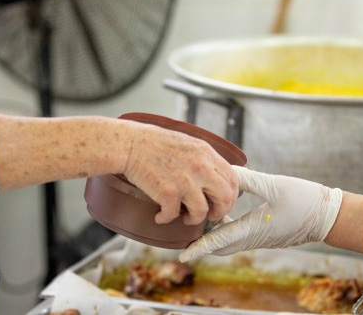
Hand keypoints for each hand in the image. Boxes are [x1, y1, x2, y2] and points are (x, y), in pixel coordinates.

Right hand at [123, 123, 237, 224]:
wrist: (130, 144)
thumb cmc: (154, 143)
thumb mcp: (187, 143)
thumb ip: (203, 159)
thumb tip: (214, 178)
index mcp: (206, 153)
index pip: (232, 179)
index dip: (231, 195)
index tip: (222, 202)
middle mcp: (200, 167)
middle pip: (225, 197)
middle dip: (219, 211)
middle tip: (210, 215)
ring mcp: (184, 181)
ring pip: (201, 212)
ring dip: (194, 219)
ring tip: (184, 217)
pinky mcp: (167, 193)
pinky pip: (173, 215)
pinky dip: (166, 219)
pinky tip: (160, 216)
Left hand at [179, 166, 342, 261]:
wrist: (330, 216)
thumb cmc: (305, 201)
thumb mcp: (274, 185)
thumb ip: (247, 180)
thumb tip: (225, 172)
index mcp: (253, 229)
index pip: (218, 241)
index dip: (198, 247)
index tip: (181, 255)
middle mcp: (254, 238)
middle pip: (220, 246)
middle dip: (201, 242)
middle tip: (184, 231)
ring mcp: (261, 238)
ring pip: (229, 242)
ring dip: (213, 235)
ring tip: (200, 219)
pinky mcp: (267, 234)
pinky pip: (240, 237)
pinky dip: (227, 230)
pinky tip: (224, 214)